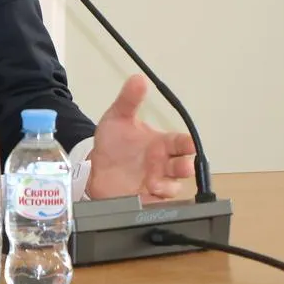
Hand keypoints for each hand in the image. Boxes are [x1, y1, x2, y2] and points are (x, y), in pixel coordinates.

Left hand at [86, 74, 196, 201]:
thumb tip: (138, 78)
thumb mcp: (117, 118)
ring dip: (168, 186)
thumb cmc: (113, 143)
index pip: (181, 143)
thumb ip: (128, 100)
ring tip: (155, 183)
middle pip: (183, 167)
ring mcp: (155, 183)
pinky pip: (157, 205)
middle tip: (182, 166)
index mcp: (161, 144)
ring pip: (173, 188)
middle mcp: (162, 165)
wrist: (94, 167)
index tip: (189, 144)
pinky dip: (155, 202)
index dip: (187, 144)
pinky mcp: (145, 200)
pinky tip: (147, 198)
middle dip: (185, 167)